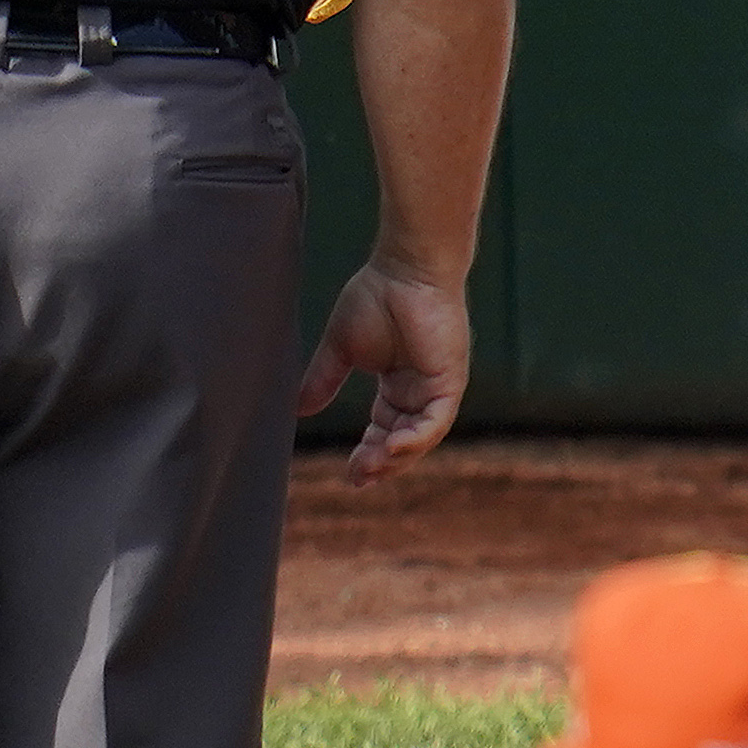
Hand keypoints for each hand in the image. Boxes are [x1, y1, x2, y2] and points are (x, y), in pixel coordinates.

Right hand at [294, 260, 469, 485]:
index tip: (350, 473)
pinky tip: (394, 448)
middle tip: (357, 478)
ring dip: (397, 457)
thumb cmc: (377, 296)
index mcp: (399, 384)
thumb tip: (298, 409)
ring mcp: (438, 387)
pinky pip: (437, 421)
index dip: (369, 451)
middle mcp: (420, 390)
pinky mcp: (450, 381)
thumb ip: (323, 380)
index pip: (385, 428)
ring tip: (371, 468)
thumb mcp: (342, 349)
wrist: (403, 269)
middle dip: (380, 462)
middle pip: (403, 439)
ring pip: (421, 437)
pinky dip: (417, 439)